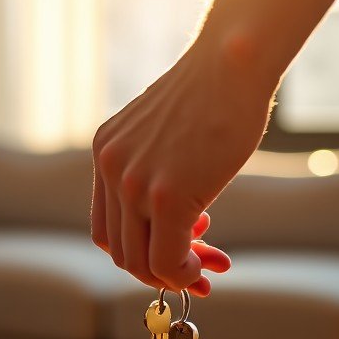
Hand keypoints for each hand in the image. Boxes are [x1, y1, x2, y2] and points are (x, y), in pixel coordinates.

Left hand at [91, 35, 273, 295]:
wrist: (233, 63)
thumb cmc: (215, 94)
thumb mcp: (168, 135)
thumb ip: (160, 173)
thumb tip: (185, 225)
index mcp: (106, 151)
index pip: (107, 225)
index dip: (140, 250)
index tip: (180, 250)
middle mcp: (110, 167)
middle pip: (119, 249)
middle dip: (159, 270)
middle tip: (197, 271)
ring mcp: (133, 182)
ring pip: (139, 261)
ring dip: (174, 275)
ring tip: (206, 270)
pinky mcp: (165, 195)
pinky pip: (166, 259)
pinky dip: (184, 274)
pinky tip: (207, 268)